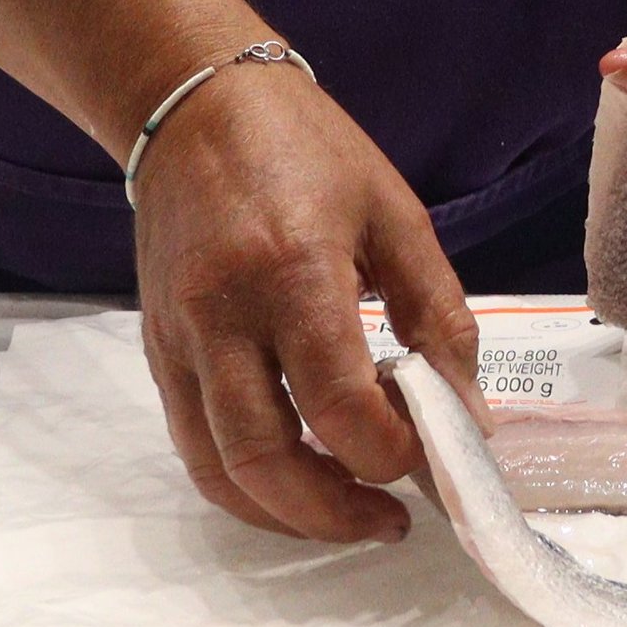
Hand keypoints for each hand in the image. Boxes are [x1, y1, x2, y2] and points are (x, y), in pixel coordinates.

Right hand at [128, 53, 474, 543]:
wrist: (192, 106)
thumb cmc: (306, 150)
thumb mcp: (396, 215)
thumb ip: (438, 317)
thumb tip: (468, 413)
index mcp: (292, 272)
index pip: (340, 406)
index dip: (395, 454)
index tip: (436, 456)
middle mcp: (221, 316)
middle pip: (265, 459)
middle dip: (336, 512)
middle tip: (394, 520)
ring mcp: (179, 340)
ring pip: (219, 469)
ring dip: (288, 515)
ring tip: (350, 514)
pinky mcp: (158, 352)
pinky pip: (193, 445)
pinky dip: (246, 485)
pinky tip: (298, 484)